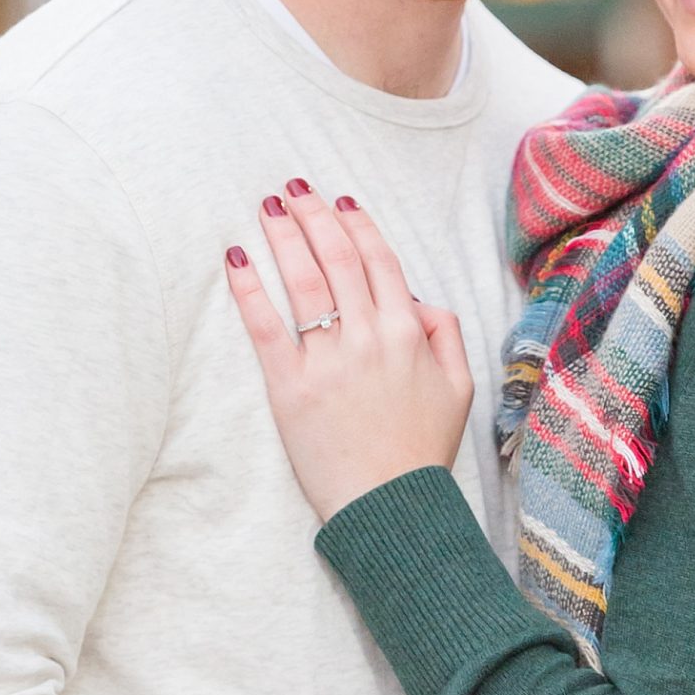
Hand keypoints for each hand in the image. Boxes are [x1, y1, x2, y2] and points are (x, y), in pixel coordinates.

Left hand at [227, 181, 474, 524]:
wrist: (391, 507)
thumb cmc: (422, 451)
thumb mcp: (459, 388)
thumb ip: (443, 335)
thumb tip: (414, 301)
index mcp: (407, 333)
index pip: (380, 261)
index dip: (358, 225)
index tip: (340, 201)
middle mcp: (367, 337)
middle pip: (336, 259)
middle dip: (314, 215)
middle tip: (294, 188)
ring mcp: (327, 360)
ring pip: (302, 281)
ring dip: (283, 236)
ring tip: (267, 208)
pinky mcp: (290, 387)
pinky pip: (265, 327)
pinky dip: (248, 289)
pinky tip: (236, 259)